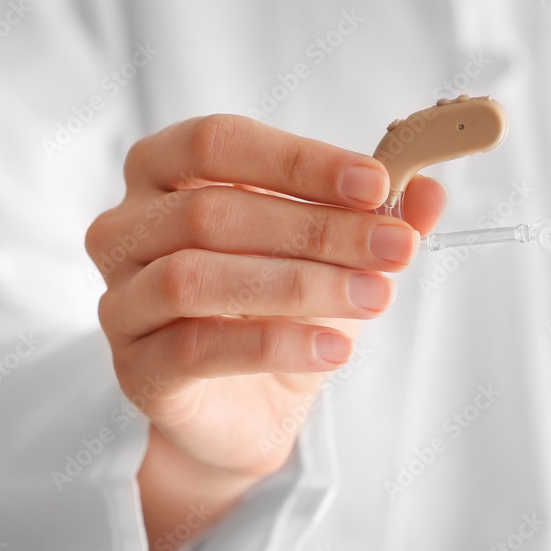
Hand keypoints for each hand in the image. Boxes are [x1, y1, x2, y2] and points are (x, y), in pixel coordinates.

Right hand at [85, 115, 447, 550]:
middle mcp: (125, 229)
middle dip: (316, 229)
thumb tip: (429, 190)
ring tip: (374, 297)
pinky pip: (196, 348)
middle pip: (211, 212)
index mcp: (162, 174)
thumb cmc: (278, 309)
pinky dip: (275, 344)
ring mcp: (121, 301)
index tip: (377, 182)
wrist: (248, 407)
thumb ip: (373, 217)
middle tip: (395, 247)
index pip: (218, 143)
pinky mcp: (136, 367)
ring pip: (196, 278)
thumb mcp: (334, 254)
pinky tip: (336, 347)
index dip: (299, 160)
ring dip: (299, 284)